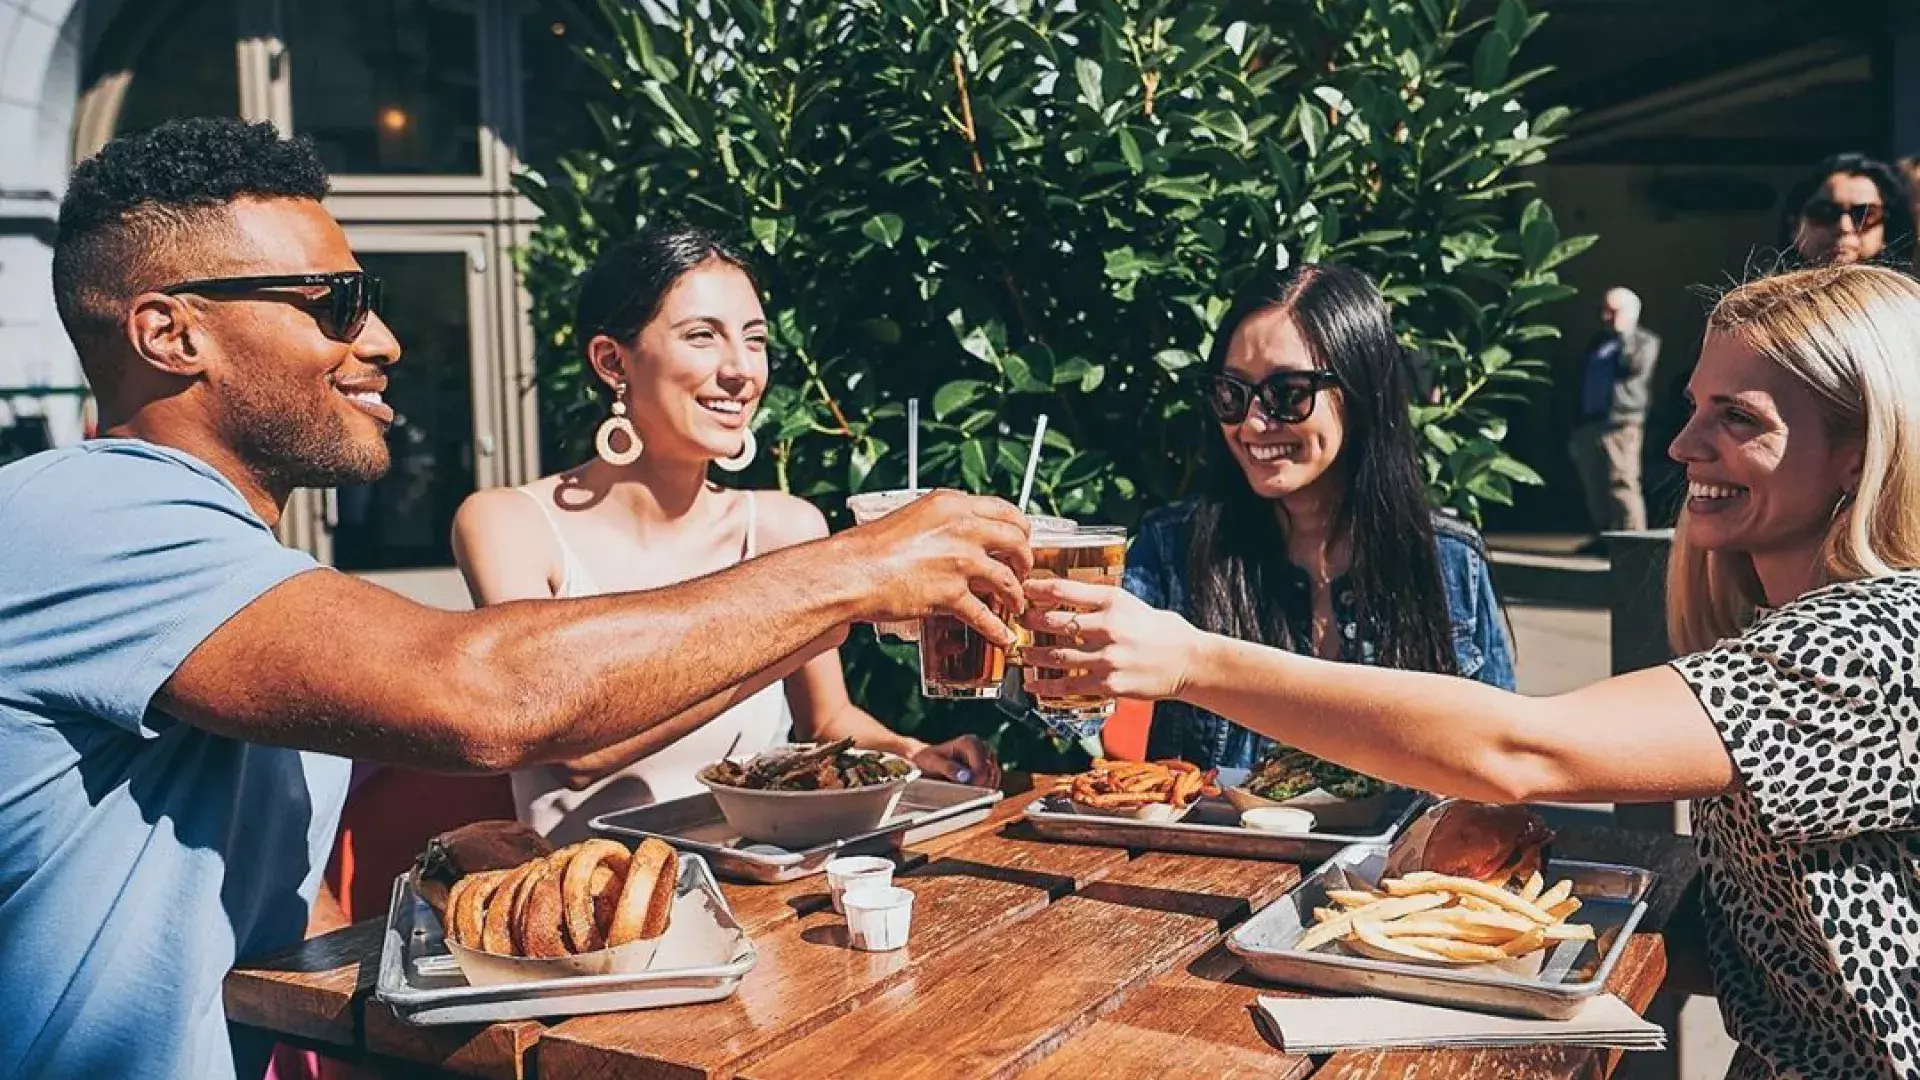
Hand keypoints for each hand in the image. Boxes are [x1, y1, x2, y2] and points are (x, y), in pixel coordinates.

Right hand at [843, 490, 1032, 646]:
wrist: (851, 571)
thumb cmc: (870, 547)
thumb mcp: (913, 517)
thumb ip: (942, 523)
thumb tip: (959, 535)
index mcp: (952, 505)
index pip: (1005, 510)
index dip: (1020, 529)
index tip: (1021, 539)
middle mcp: (962, 528)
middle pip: (1016, 541)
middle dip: (1025, 559)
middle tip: (1022, 571)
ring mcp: (960, 561)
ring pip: (1008, 580)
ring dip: (1016, 595)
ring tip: (1015, 604)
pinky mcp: (951, 594)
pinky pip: (986, 616)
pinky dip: (998, 630)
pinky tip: (1003, 636)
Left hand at [907, 734, 1001, 789]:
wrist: (927, 761)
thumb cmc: (928, 760)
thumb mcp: (932, 762)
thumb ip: (948, 768)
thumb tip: (965, 777)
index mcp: (970, 742)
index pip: (982, 766)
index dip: (976, 780)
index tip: (967, 790)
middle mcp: (982, 747)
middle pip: (991, 772)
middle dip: (981, 786)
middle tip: (967, 795)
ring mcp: (987, 758)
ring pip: (994, 779)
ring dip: (983, 789)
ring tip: (966, 794)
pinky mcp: (988, 768)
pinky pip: (993, 783)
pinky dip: (984, 790)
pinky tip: (971, 794)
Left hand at [1018, 577, 1199, 701]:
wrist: (1188, 661)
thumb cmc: (1160, 629)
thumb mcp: (1131, 604)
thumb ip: (1100, 601)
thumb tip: (1064, 596)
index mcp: (1113, 601)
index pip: (1064, 590)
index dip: (1036, 588)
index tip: (1022, 588)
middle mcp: (1108, 627)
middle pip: (1054, 622)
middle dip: (1029, 622)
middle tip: (1017, 622)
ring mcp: (1108, 657)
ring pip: (1057, 656)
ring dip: (1033, 656)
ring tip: (1022, 654)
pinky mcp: (1109, 683)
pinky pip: (1070, 685)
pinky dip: (1047, 686)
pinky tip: (1033, 686)